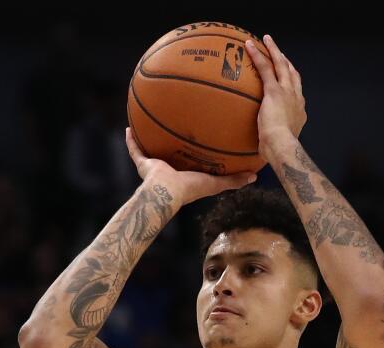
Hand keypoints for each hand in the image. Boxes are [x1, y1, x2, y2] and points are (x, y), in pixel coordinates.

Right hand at [125, 128, 253, 205]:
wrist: (168, 192)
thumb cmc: (191, 188)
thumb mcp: (216, 182)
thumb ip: (234, 179)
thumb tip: (255, 176)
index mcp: (185, 173)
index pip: (190, 159)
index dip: (194, 149)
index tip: (199, 136)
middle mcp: (169, 169)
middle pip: (169, 151)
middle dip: (170, 140)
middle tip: (175, 122)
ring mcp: (154, 166)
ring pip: (150, 148)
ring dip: (149, 136)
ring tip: (148, 120)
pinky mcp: (142, 164)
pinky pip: (135, 149)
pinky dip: (131, 140)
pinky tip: (129, 127)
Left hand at [245, 34, 307, 158]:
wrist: (283, 147)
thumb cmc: (278, 151)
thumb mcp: (278, 144)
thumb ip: (272, 141)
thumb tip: (262, 151)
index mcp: (299, 111)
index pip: (296, 91)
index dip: (292, 81)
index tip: (287, 76)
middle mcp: (297, 98)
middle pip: (292, 73)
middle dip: (286, 61)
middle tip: (279, 52)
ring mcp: (287, 92)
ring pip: (281, 65)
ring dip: (274, 50)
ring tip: (266, 40)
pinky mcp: (274, 91)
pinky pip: (266, 68)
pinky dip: (258, 55)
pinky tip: (250, 46)